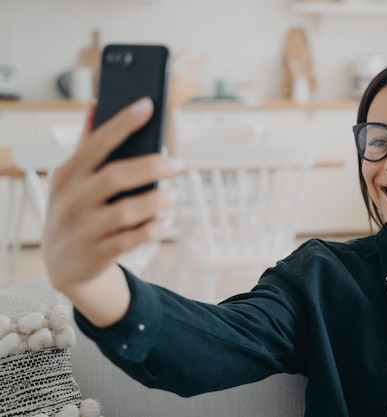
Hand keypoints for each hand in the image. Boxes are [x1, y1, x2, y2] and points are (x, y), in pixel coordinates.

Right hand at [43, 97, 183, 294]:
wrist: (62, 264)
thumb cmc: (74, 211)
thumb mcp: (71, 179)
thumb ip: (87, 145)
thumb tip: (95, 104)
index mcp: (68, 174)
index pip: (97, 142)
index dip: (123, 122)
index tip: (148, 105)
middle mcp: (71, 199)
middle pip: (115, 176)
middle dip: (151, 167)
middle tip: (178, 164)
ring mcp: (82, 228)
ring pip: (124, 211)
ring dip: (155, 202)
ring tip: (173, 196)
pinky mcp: (96, 254)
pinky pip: (129, 240)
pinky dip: (151, 230)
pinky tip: (166, 222)